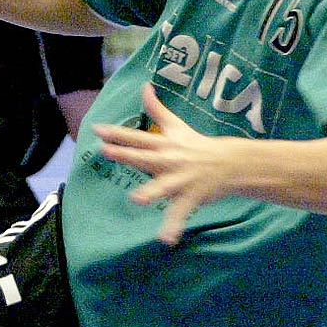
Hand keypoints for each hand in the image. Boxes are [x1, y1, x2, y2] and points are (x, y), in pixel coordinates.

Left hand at [91, 84, 238, 245]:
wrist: (229, 163)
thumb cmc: (197, 145)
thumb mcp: (177, 126)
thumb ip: (157, 109)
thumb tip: (144, 86)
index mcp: (164, 144)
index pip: (137, 137)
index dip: (117, 133)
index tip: (97, 130)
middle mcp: (170, 160)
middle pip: (144, 157)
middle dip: (126, 155)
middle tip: (106, 151)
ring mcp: (180, 179)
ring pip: (164, 187)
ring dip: (151, 192)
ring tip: (137, 199)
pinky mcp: (191, 196)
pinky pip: (180, 213)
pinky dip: (173, 227)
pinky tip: (165, 239)